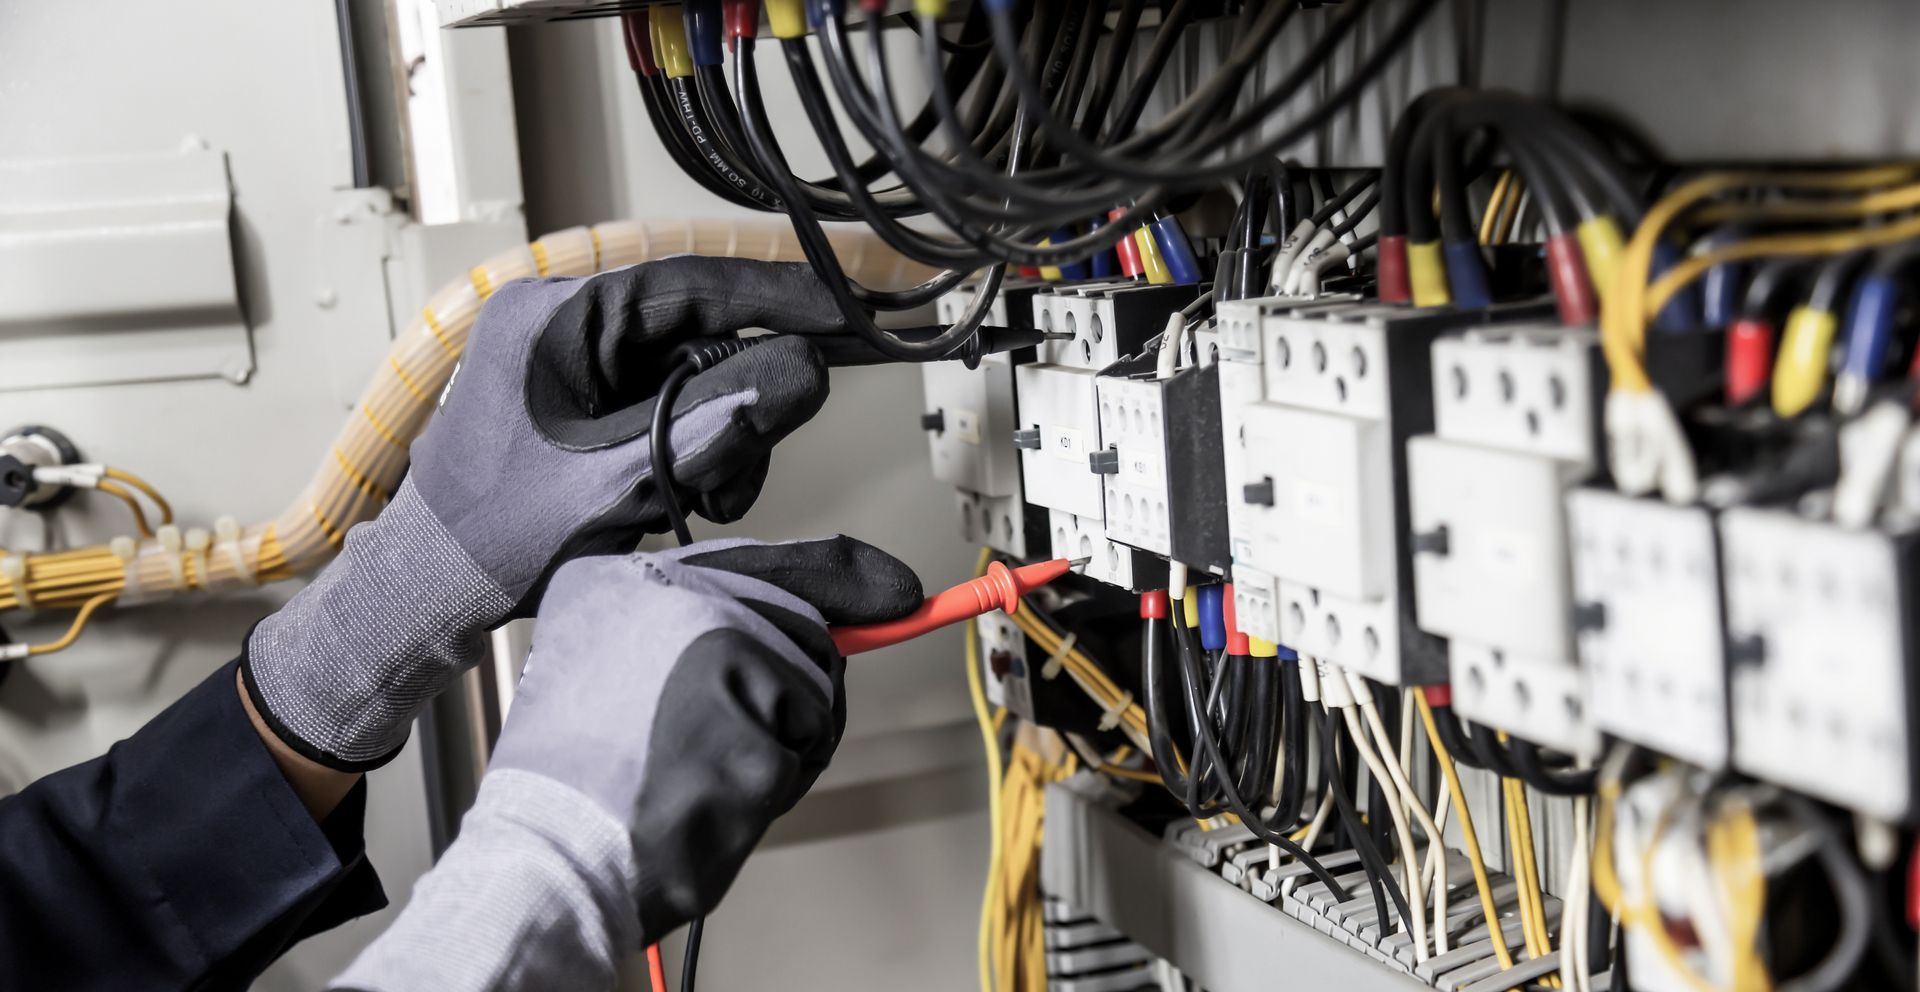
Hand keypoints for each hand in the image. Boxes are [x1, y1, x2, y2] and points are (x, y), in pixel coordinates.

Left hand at [245, 257, 844, 769]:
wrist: (430, 590)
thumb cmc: (498, 535)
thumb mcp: (622, 477)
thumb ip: (717, 422)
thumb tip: (808, 370)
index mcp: (555, 317)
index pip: (690, 285)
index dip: (776, 296)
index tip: (842, 307)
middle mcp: (561, 322)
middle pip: (698, 338)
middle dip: (736, 408)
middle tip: (738, 476)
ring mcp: (569, 361)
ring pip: (690, 378)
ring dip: (716, 441)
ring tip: (701, 503)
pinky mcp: (578, 399)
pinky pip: (663, 404)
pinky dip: (689, 450)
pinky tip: (678, 498)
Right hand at [328, 537, 921, 991]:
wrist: (554, 854)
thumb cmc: (580, 781)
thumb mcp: (610, 668)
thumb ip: (696, 630)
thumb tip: (823, 622)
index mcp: (620, 578)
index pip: (756, 559)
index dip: (839, 575)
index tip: (895, 590)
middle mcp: (666, 594)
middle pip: (800, 624)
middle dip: (795, 689)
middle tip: (728, 741)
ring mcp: (712, 651)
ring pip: (812, 683)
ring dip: (782, 740)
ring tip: (703, 769)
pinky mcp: (745, 712)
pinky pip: (806, 741)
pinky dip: (776, 779)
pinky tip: (716, 794)